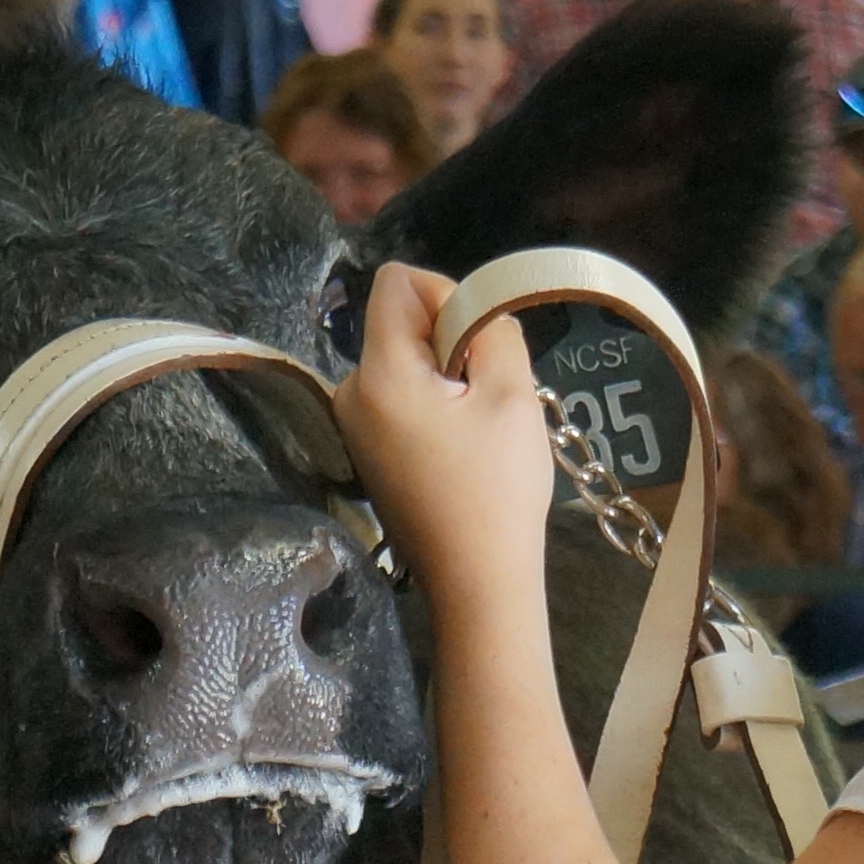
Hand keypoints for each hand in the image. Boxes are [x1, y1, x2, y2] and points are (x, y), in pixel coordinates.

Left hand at [337, 264, 556, 601]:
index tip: (480, 342)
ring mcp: (354, 426)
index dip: (447, 292)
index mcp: (378, 373)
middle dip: (450, 341)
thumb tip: (476, 312)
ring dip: (448, 378)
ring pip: (406, 363)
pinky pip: (402, 399)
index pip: (396, 282)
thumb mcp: (512, 395)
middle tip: (487, 397)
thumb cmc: (497, 489)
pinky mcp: (368, 453)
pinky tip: (462, 450)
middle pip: (400, 324)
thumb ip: (494, 330)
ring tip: (479, 429)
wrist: (477, 581)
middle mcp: (351, 393)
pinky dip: (435, 408)